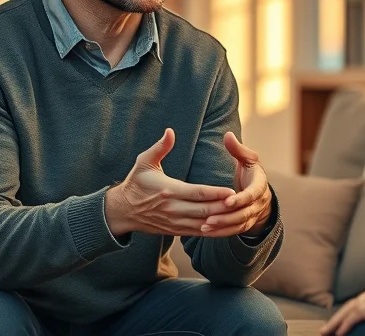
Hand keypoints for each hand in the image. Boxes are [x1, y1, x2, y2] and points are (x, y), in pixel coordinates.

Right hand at [105, 128, 238, 236]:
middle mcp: (173, 209)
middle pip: (204, 210)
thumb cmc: (136, 183)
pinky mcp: (175, 230)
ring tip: (237, 215)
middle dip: (224, 208)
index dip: (215, 193)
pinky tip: (225, 226)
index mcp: (168, 190)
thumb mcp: (144, 162)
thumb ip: (160, 147)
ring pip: (203, 224)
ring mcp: (174, 222)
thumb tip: (170, 131)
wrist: (122, 210)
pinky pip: (197, 232)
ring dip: (221, 221)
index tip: (232, 191)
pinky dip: (212, 231)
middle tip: (242, 204)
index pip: (197, 193)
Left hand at [200, 132, 272, 236]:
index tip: (227, 201)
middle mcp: (259, 203)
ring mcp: (253, 215)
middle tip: (209, 219)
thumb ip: (238, 149)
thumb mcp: (248, 160)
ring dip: (222, 227)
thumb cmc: (250, 172)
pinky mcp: (246, 224)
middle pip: (244, 213)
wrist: (261, 192)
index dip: (240, 199)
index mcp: (260, 185)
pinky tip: (206, 231)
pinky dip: (221, 232)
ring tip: (204, 227)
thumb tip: (228, 135)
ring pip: (238, 224)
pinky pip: (234, 230)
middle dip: (226, 217)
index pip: (252, 194)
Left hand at [320, 274, 364, 335]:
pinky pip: (356, 316)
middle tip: (328, 327)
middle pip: (356, 301)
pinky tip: (339, 334)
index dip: (357, 307)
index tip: (350, 316)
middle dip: (341, 315)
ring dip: (337, 321)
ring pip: (351, 308)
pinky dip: (346, 325)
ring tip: (326, 332)